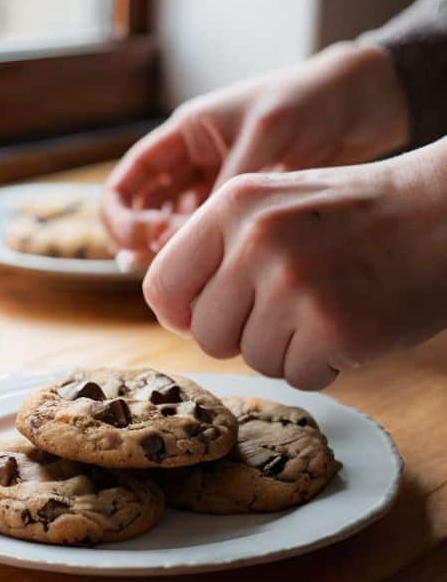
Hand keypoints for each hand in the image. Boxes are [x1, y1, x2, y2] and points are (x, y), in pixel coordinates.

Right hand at [102, 42, 408, 265]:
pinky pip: (205, 241)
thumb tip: (187, 240)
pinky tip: (213, 278)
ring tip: (191, 279)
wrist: (366, 103)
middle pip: (139, 215)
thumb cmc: (314, 100)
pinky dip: (201, 259)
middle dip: (141, 244)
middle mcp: (190, 166)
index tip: (151, 239)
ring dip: (170, 258)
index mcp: (184, 136)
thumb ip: (227, 184)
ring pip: (169, 233)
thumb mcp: (267, 134)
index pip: (124, 184)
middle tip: (168, 268)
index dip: (122, 218)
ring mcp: (213, 191)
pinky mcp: (239, 213)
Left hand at [141, 140, 446, 388]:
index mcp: (232, 206)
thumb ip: (217, 251)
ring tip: (323, 308)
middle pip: (205, 334)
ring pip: (251, 359)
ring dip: (285, 349)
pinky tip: (347, 327)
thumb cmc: (354, 217)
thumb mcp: (273, 205)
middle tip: (285, 309)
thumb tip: (173, 314)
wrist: (445, 213)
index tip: (203, 316)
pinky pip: (297, 375)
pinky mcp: (333, 328)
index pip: (162, 284)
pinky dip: (322, 365)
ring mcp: (294, 286)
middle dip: (239, 335)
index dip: (180, 313)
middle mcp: (256, 242)